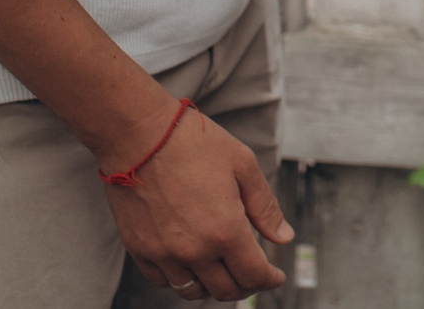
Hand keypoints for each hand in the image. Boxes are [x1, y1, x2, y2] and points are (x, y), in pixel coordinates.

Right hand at [101, 101, 291, 297]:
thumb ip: (265, 206)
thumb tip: (284, 237)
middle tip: (252, 272)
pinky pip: (162, 281)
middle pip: (225, 290)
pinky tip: (190, 263)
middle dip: (245, 285)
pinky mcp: (138, 248)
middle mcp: (193, 250)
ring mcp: (163, 253)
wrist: (139, 132)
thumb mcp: (242, 165)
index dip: (269, 280)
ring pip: (192, 292)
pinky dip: (180, 278)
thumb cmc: (193, 142)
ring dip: (212, 286)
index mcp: (225, 231)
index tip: (275, 275)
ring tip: (221, 269)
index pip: (253, 275)